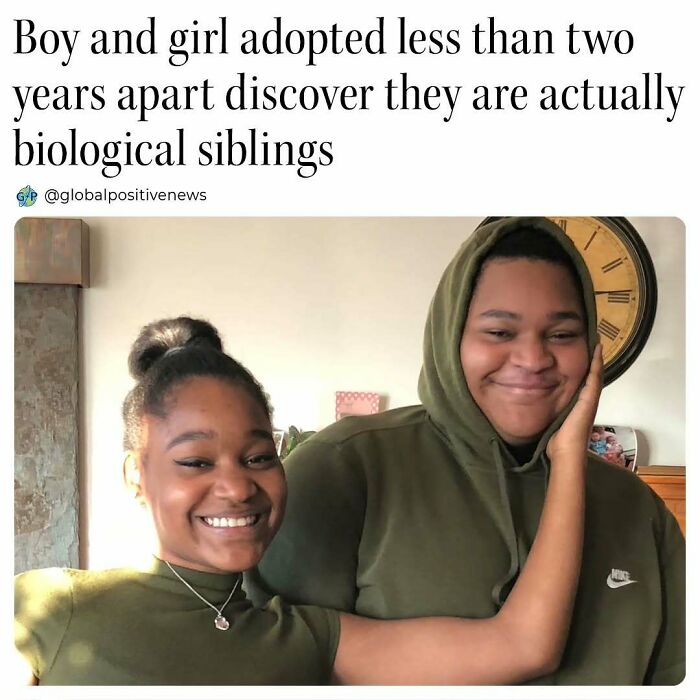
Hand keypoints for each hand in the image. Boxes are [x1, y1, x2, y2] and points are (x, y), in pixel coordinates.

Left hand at [547, 343, 603, 461]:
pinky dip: (596, 364)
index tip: (586, 355)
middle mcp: (588, 401)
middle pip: (593, 376)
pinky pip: (594, 378)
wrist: (566, 451)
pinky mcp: (590, 400)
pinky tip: (597, 351)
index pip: (585, 383)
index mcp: (580, 406)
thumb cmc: (558, 441)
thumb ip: (551, 412)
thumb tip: (538, 407)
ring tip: (598, 343)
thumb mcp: (554, 420)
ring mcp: (591, 400)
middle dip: (594, 361)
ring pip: (596, 374)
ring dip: (597, 359)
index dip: (587, 369)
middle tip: (596, 344)